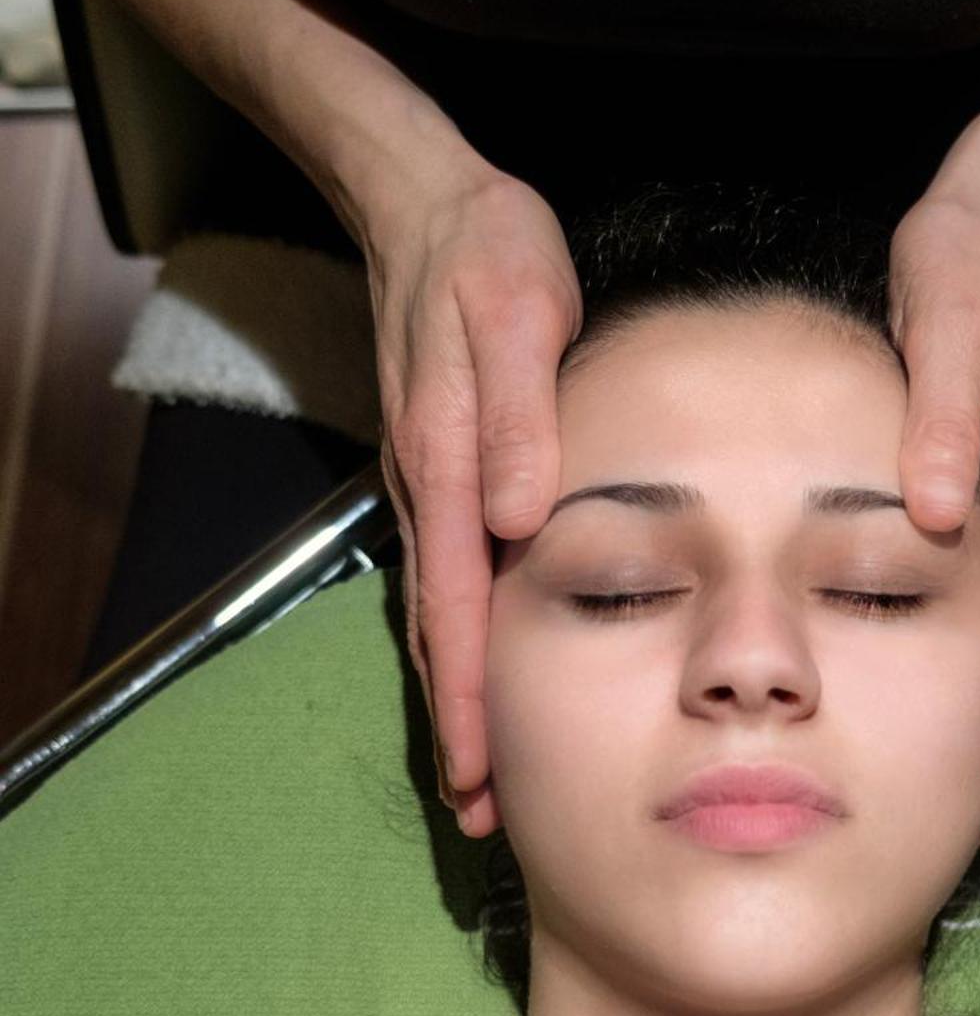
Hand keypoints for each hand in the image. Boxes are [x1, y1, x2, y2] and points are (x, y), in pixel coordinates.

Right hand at [366, 165, 583, 835]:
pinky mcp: (439, 472)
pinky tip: (480, 673)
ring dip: (456, 693)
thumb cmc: (487, 253)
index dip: (466, 695)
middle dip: (457, 725)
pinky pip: (444, 575)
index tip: (479, 770)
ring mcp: (427, 484)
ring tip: (480, 770)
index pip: (453, 606)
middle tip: (481, 812)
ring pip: (435, 612)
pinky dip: (457, 639)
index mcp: (447, 462)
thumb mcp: (516, 310)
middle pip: (435, 632)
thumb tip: (517, 516)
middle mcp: (427, 488)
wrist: (426, 203)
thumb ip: (517, 411)